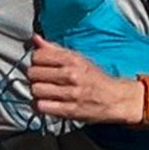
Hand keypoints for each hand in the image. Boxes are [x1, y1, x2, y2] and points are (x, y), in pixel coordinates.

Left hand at [26, 35, 141, 126]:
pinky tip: (46, 103)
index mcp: (72, 59)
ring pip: (36, 90)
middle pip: (33, 73)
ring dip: (37, 92)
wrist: (115, 99)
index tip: (40, 65)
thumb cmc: (95, 79)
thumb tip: (36, 39)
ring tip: (44, 92)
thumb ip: (55, 49)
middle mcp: (71, 74)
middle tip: (41, 80)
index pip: (38, 56)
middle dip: (34, 77)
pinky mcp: (70, 110)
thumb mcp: (78, 58)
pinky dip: (40, 105)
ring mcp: (70, 93)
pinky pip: (43, 106)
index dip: (35, 61)